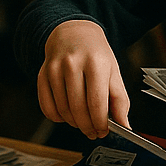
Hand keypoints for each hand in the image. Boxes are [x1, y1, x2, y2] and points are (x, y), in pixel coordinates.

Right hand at [36, 19, 128, 139]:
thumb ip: (120, 100)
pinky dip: (57, 117)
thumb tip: (124, 126)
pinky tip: (67, 115)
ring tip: (83, 122)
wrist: (73, 33)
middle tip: (94, 132)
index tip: (104, 131)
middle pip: (78, 109)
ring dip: (74, 123)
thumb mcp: (113, 71)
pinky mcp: (42, 74)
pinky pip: (47, 106)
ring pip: (62, 110)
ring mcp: (54, 68)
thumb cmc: (96, 54)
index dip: (100, 123)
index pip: (97, 102)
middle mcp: (72, 63)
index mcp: (95, 62)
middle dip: (88, 127)